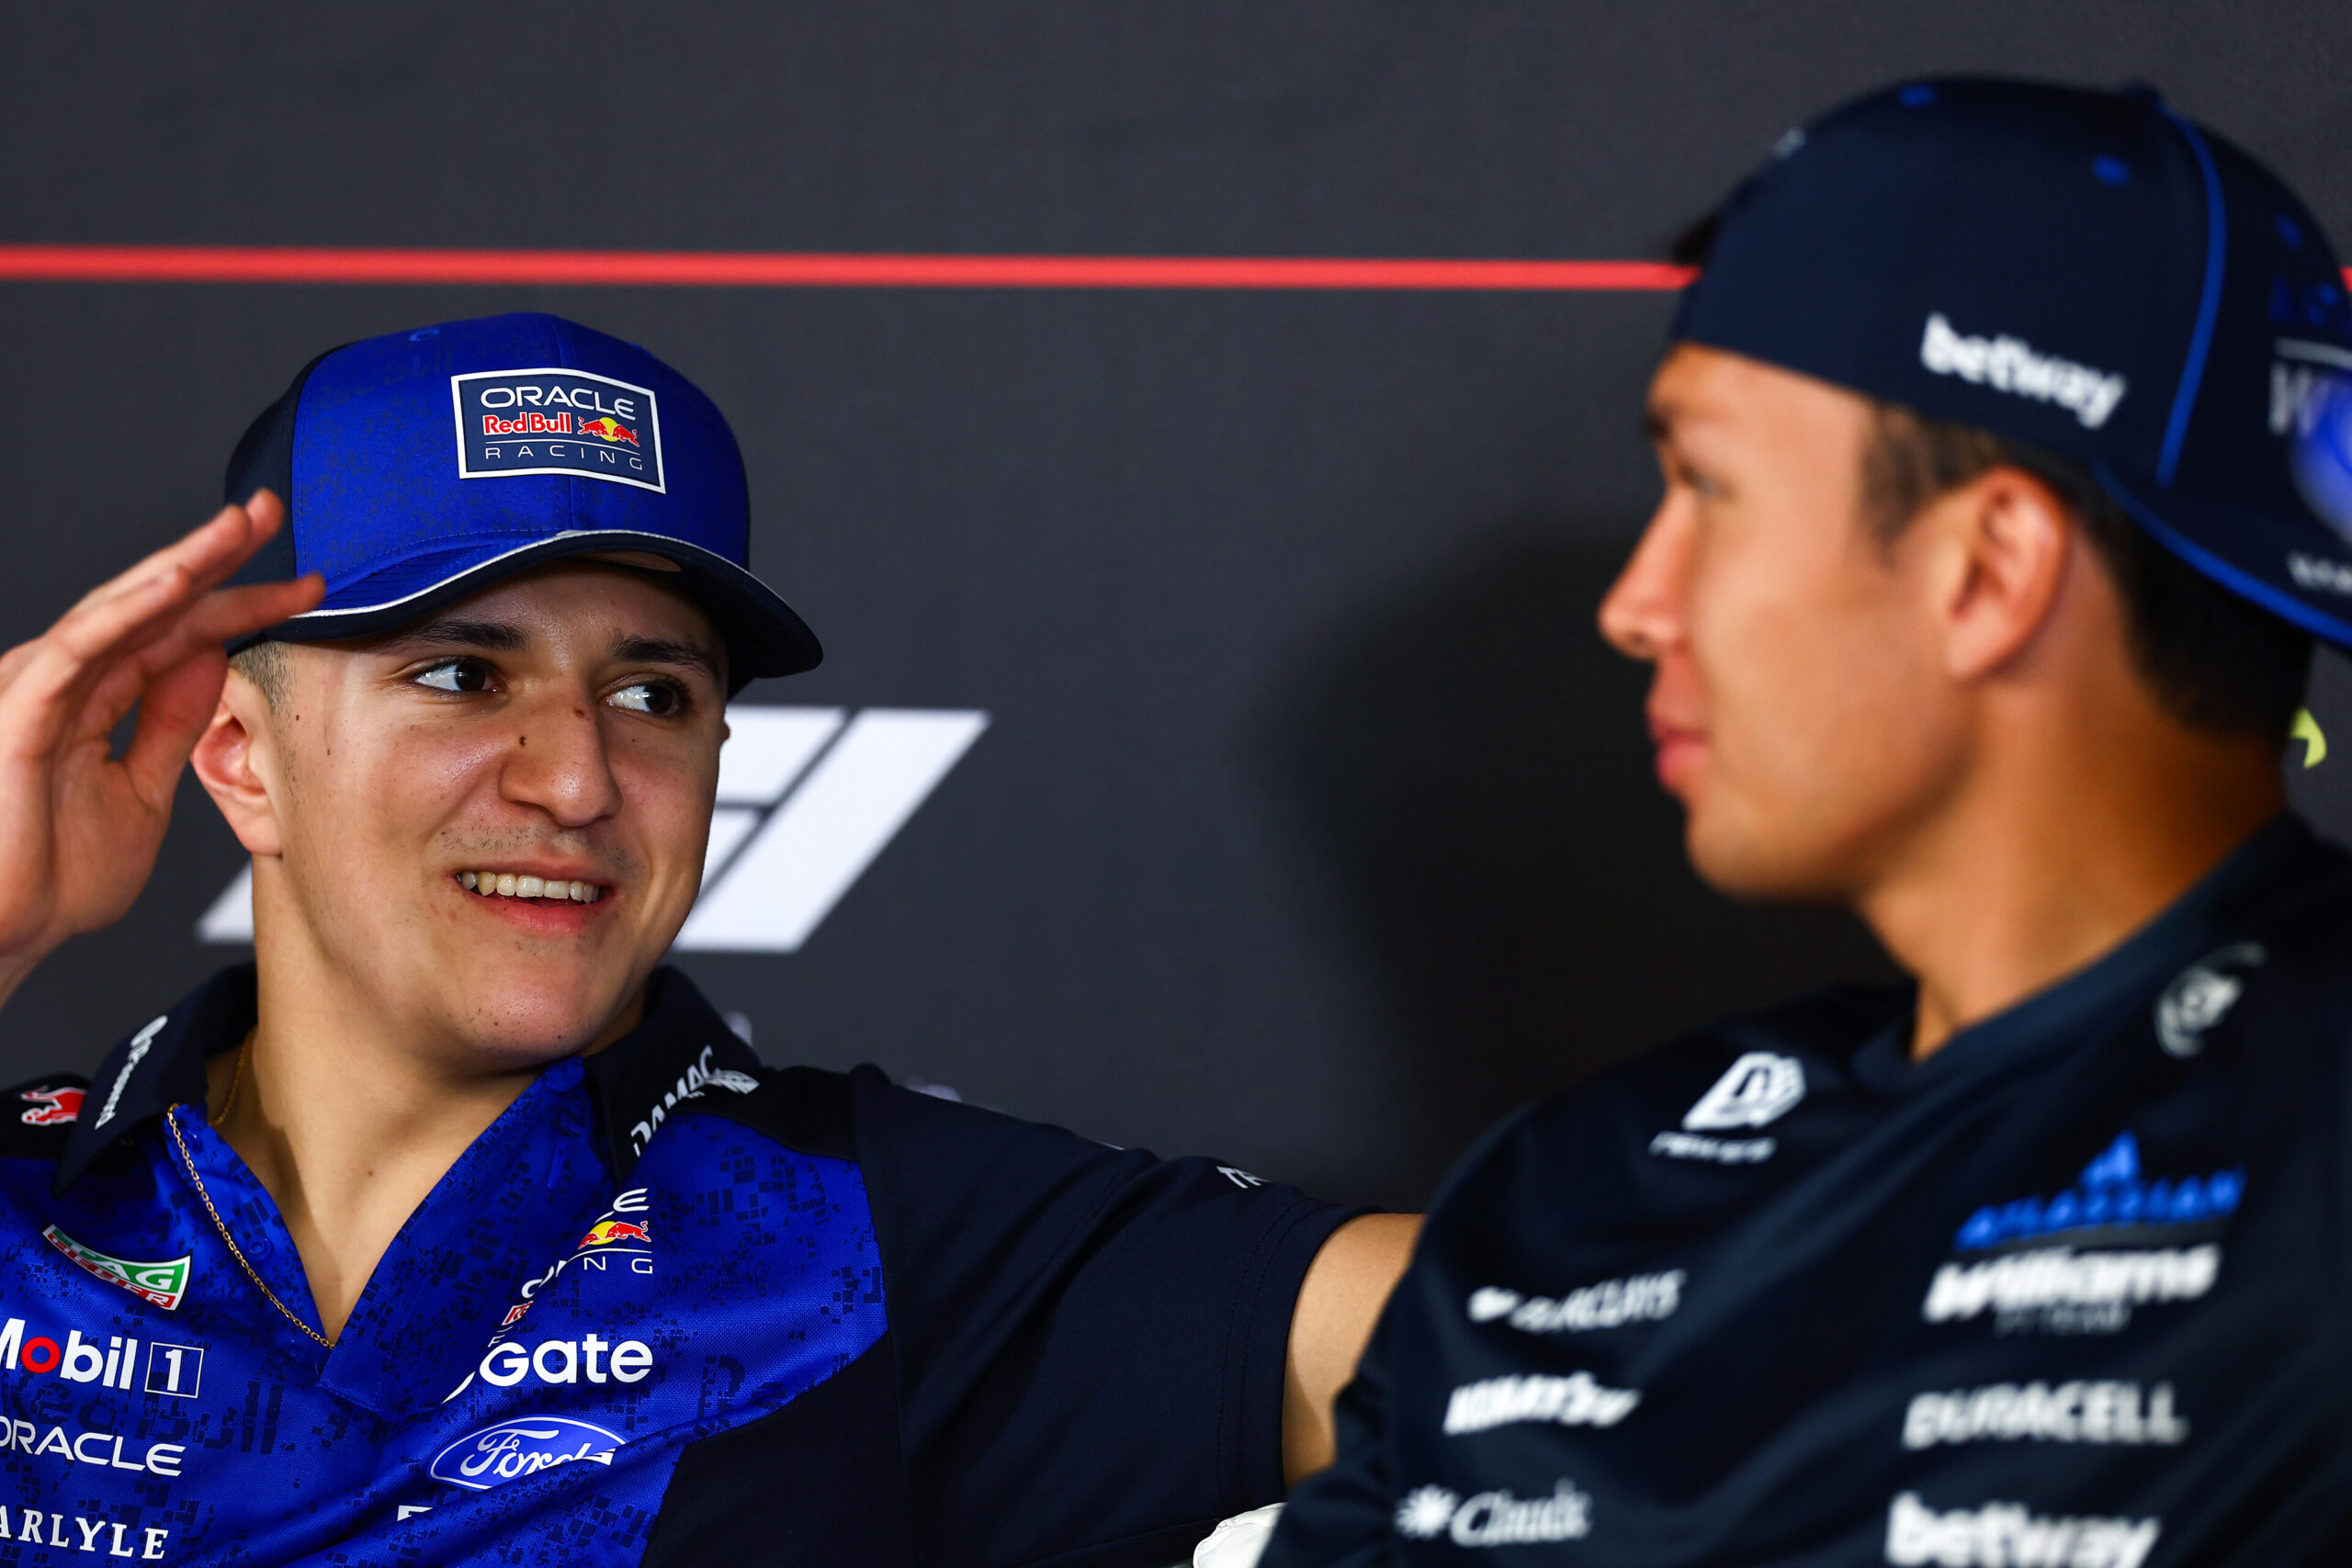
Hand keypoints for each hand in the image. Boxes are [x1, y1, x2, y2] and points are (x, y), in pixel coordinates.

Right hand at [0, 493, 320, 1004]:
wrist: (4, 935)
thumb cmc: (49, 877)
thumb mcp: (140, 791)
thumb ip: (168, 725)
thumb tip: (211, 661)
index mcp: (94, 695)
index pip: (178, 632)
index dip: (242, 603)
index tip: (308, 585)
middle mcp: (64, 679)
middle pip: (153, 603)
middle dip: (214, 554)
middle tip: (269, 509)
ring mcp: (38, 689)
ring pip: (121, 609)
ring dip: (183, 563)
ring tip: (236, 527)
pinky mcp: (21, 711)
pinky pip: (81, 647)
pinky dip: (131, 610)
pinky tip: (179, 580)